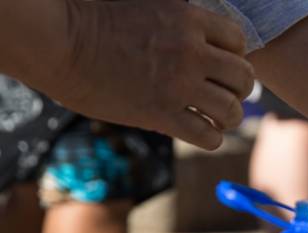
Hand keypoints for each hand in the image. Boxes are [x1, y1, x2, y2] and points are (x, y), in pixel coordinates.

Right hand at [38, 0, 254, 148]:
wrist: (58, 42)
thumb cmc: (93, 18)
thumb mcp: (146, 2)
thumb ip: (178, 16)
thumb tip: (194, 26)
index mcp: (189, 20)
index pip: (240, 42)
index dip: (236, 55)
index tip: (221, 65)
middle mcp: (191, 53)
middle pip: (243, 78)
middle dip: (239, 89)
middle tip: (225, 94)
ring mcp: (178, 86)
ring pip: (231, 110)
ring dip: (228, 116)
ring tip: (216, 117)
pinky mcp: (161, 115)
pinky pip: (208, 136)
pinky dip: (211, 137)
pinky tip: (201, 132)